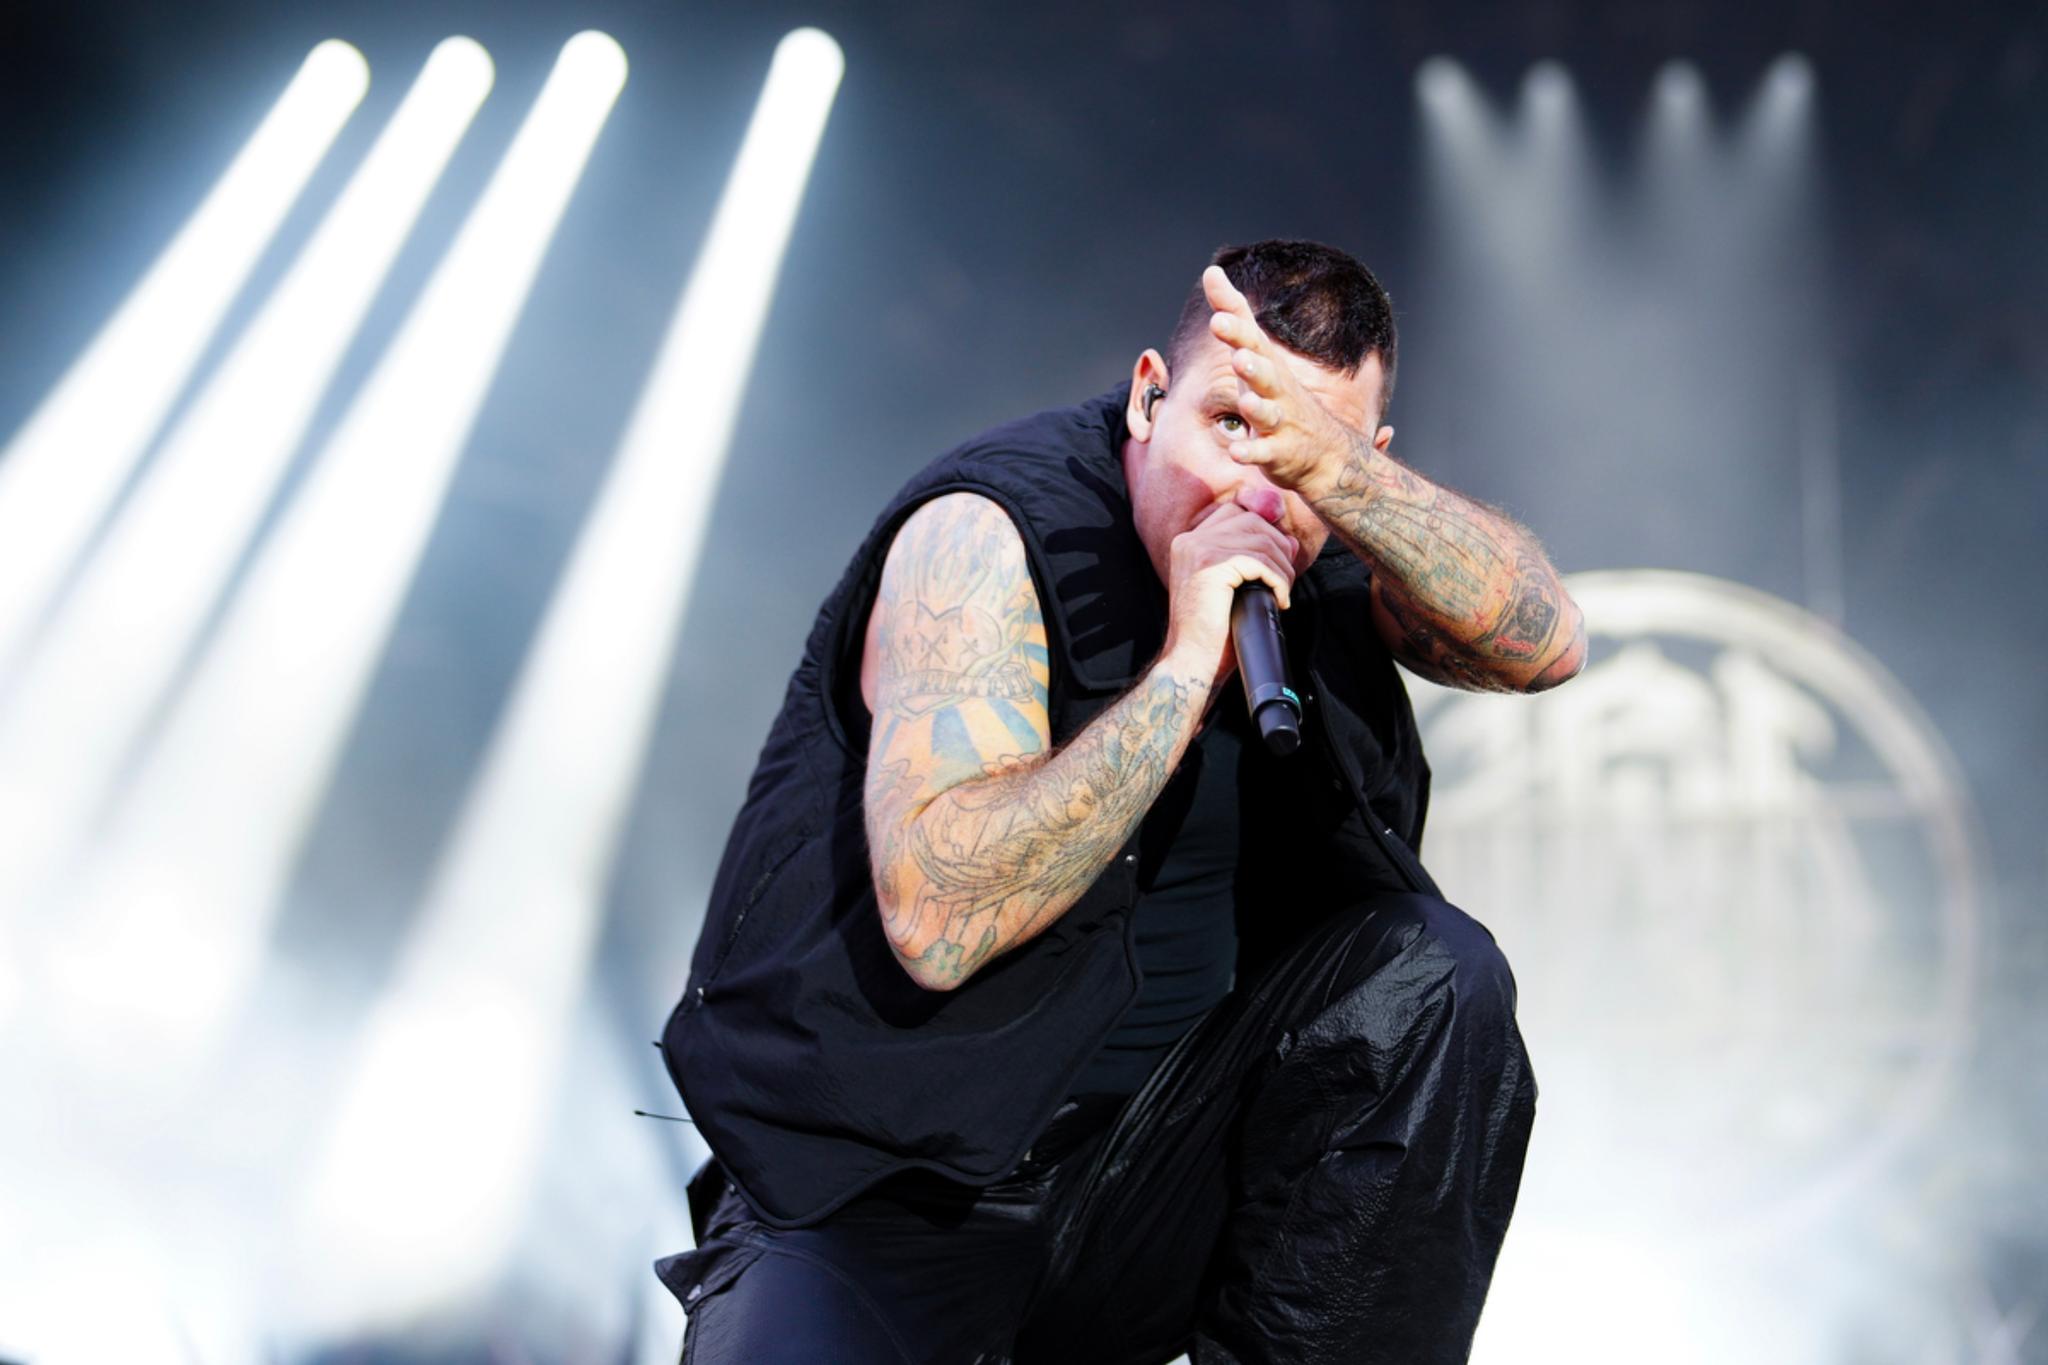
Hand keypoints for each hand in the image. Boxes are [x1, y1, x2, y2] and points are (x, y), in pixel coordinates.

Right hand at [1161, 495, 1299, 685]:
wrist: (1191, 660)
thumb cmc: (1213, 631)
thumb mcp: (1233, 586)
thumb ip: (1253, 558)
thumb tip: (1291, 541)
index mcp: (1189, 542)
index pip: (1236, 512)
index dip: (1265, 529)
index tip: (1279, 557)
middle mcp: (1190, 540)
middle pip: (1252, 521)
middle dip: (1278, 547)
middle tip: (1285, 578)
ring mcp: (1198, 550)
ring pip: (1260, 541)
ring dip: (1282, 568)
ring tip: (1282, 592)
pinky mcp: (1211, 566)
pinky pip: (1259, 561)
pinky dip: (1277, 580)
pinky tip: (1278, 600)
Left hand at [1203, 265, 1365, 500]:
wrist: (1325, 452)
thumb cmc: (1280, 395)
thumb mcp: (1255, 352)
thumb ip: (1233, 314)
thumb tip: (1211, 271)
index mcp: (1267, 365)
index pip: (1252, 342)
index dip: (1237, 330)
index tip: (1217, 316)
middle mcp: (1277, 390)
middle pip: (1266, 375)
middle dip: (1254, 365)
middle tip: (1240, 356)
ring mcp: (1281, 422)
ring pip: (1269, 413)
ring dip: (1257, 406)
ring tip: (1245, 400)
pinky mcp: (1280, 454)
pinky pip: (1265, 453)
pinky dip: (1252, 453)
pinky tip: (1237, 453)